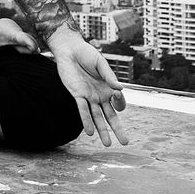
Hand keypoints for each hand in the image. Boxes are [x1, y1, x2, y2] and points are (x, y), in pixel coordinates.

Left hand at [48, 27, 127, 146]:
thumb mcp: (100, 63)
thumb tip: (120, 88)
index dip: (120, 102)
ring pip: (97, 117)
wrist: (69, 49)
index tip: (117, 94)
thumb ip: (109, 76)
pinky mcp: (77, 94)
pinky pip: (83, 110)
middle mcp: (100, 95)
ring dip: (102, 130)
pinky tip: (90, 132)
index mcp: (109, 88)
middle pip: (110, 115)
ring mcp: (89, 97)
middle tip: (125, 142)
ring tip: (107, 144)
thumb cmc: (87, 54)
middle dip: (117, 129)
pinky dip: (86, 120)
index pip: (119, 102)